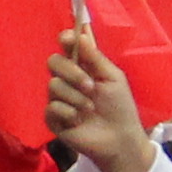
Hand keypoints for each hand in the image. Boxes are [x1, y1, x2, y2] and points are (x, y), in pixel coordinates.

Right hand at [42, 32, 151, 171]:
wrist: (119, 138)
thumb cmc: (119, 107)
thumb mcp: (112, 78)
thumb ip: (95, 57)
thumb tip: (80, 33)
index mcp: (82, 66)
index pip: (67, 46)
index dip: (65, 39)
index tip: (67, 38)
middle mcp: (67, 79)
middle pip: (54, 62)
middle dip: (72, 73)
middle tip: (91, 86)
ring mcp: (58, 98)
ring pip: (53, 86)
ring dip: (76, 97)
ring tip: (90, 108)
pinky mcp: (53, 118)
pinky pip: (51, 107)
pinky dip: (68, 113)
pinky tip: (79, 121)